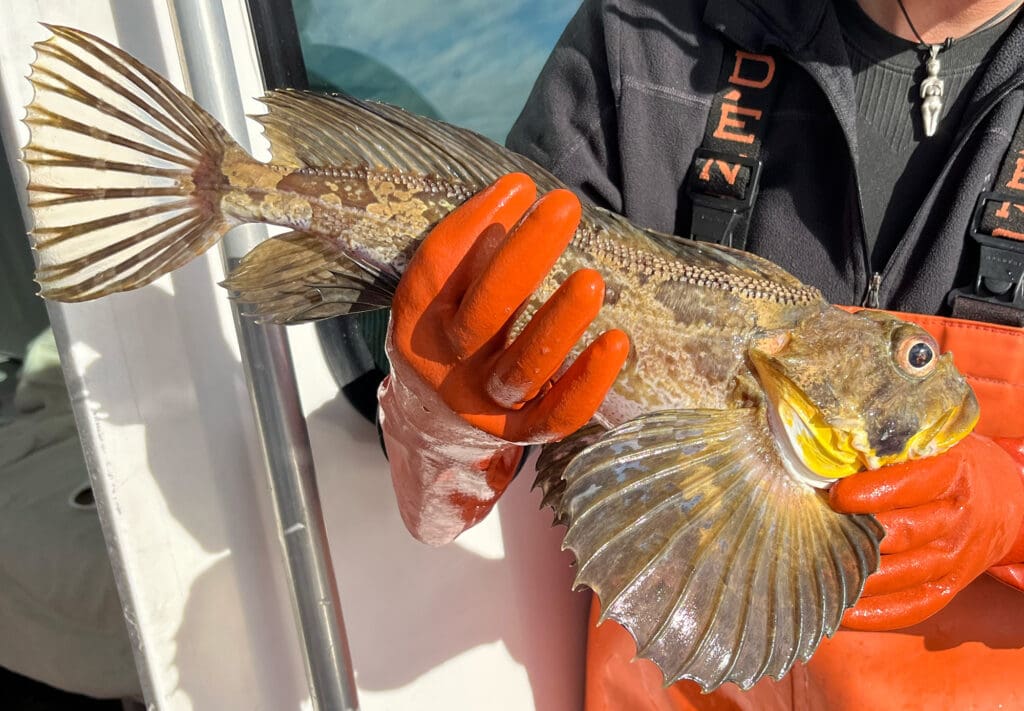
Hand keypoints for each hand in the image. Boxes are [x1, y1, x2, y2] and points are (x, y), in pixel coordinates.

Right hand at [380, 173, 629, 544]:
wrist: (437, 418)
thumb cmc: (453, 329)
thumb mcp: (442, 293)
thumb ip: (472, 253)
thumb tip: (522, 193)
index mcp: (418, 319)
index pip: (439, 268)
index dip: (475, 224)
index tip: (520, 185)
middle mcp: (447, 364)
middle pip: (484, 313)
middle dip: (524, 256)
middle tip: (562, 206)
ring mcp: (484, 404)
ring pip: (523, 368)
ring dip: (559, 323)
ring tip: (591, 279)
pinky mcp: (523, 433)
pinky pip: (559, 413)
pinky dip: (589, 382)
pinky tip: (615, 341)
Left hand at [829, 433, 1023, 629]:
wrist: (1005, 498)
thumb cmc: (947, 464)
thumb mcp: (928, 444)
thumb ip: (888, 449)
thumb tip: (827, 453)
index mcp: (951, 474)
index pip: (911, 485)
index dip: (871, 493)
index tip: (835, 496)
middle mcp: (955, 518)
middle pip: (903, 533)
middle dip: (856, 535)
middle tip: (811, 534)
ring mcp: (954, 557)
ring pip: (903, 573)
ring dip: (859, 577)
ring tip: (815, 574)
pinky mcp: (949, 586)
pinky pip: (913, 606)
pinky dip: (876, 613)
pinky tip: (842, 612)